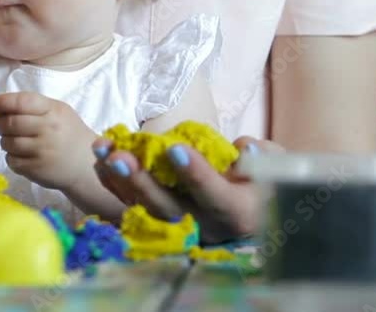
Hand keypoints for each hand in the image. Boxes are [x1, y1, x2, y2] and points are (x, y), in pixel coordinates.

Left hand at [0, 92, 96, 191]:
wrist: (86, 164)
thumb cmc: (68, 133)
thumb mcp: (57, 112)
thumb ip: (30, 106)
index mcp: (53, 111)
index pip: (22, 102)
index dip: (0, 102)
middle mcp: (48, 129)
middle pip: (9, 123)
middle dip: (0, 123)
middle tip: (5, 126)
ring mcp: (42, 151)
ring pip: (7, 142)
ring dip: (6, 141)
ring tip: (18, 141)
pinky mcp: (36, 169)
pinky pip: (11, 160)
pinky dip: (12, 157)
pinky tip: (24, 155)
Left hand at [92, 135, 284, 242]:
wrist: (257, 208)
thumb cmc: (266, 180)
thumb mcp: (275, 167)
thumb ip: (263, 158)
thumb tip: (242, 148)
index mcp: (238, 214)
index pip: (216, 196)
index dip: (196, 174)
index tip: (176, 149)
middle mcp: (205, 226)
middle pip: (170, 209)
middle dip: (142, 182)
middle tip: (121, 156)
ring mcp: (181, 226)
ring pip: (145, 208)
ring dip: (120, 179)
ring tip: (103, 149)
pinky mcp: (162, 220)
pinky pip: (133, 203)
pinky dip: (114, 182)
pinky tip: (100, 157)